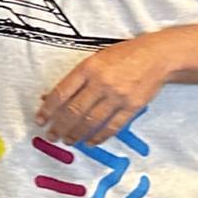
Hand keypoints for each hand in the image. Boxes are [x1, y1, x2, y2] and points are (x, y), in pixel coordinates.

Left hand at [37, 36, 172, 144]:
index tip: (40, 121)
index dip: (47, 110)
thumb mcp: (94, 60)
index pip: (61, 93)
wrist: (157, 56)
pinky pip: (112, 127)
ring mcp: (118, 96)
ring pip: (91, 122)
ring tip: (67, 140)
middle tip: (51, 136)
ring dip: (76, 134)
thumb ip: (74, 79)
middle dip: (59, 127)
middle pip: (74, 111)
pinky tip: (90, 142)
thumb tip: (47, 97)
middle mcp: (101, 82)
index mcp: (88, 68)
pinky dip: (99, 137)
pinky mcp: (132, 107)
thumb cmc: (122, 56)